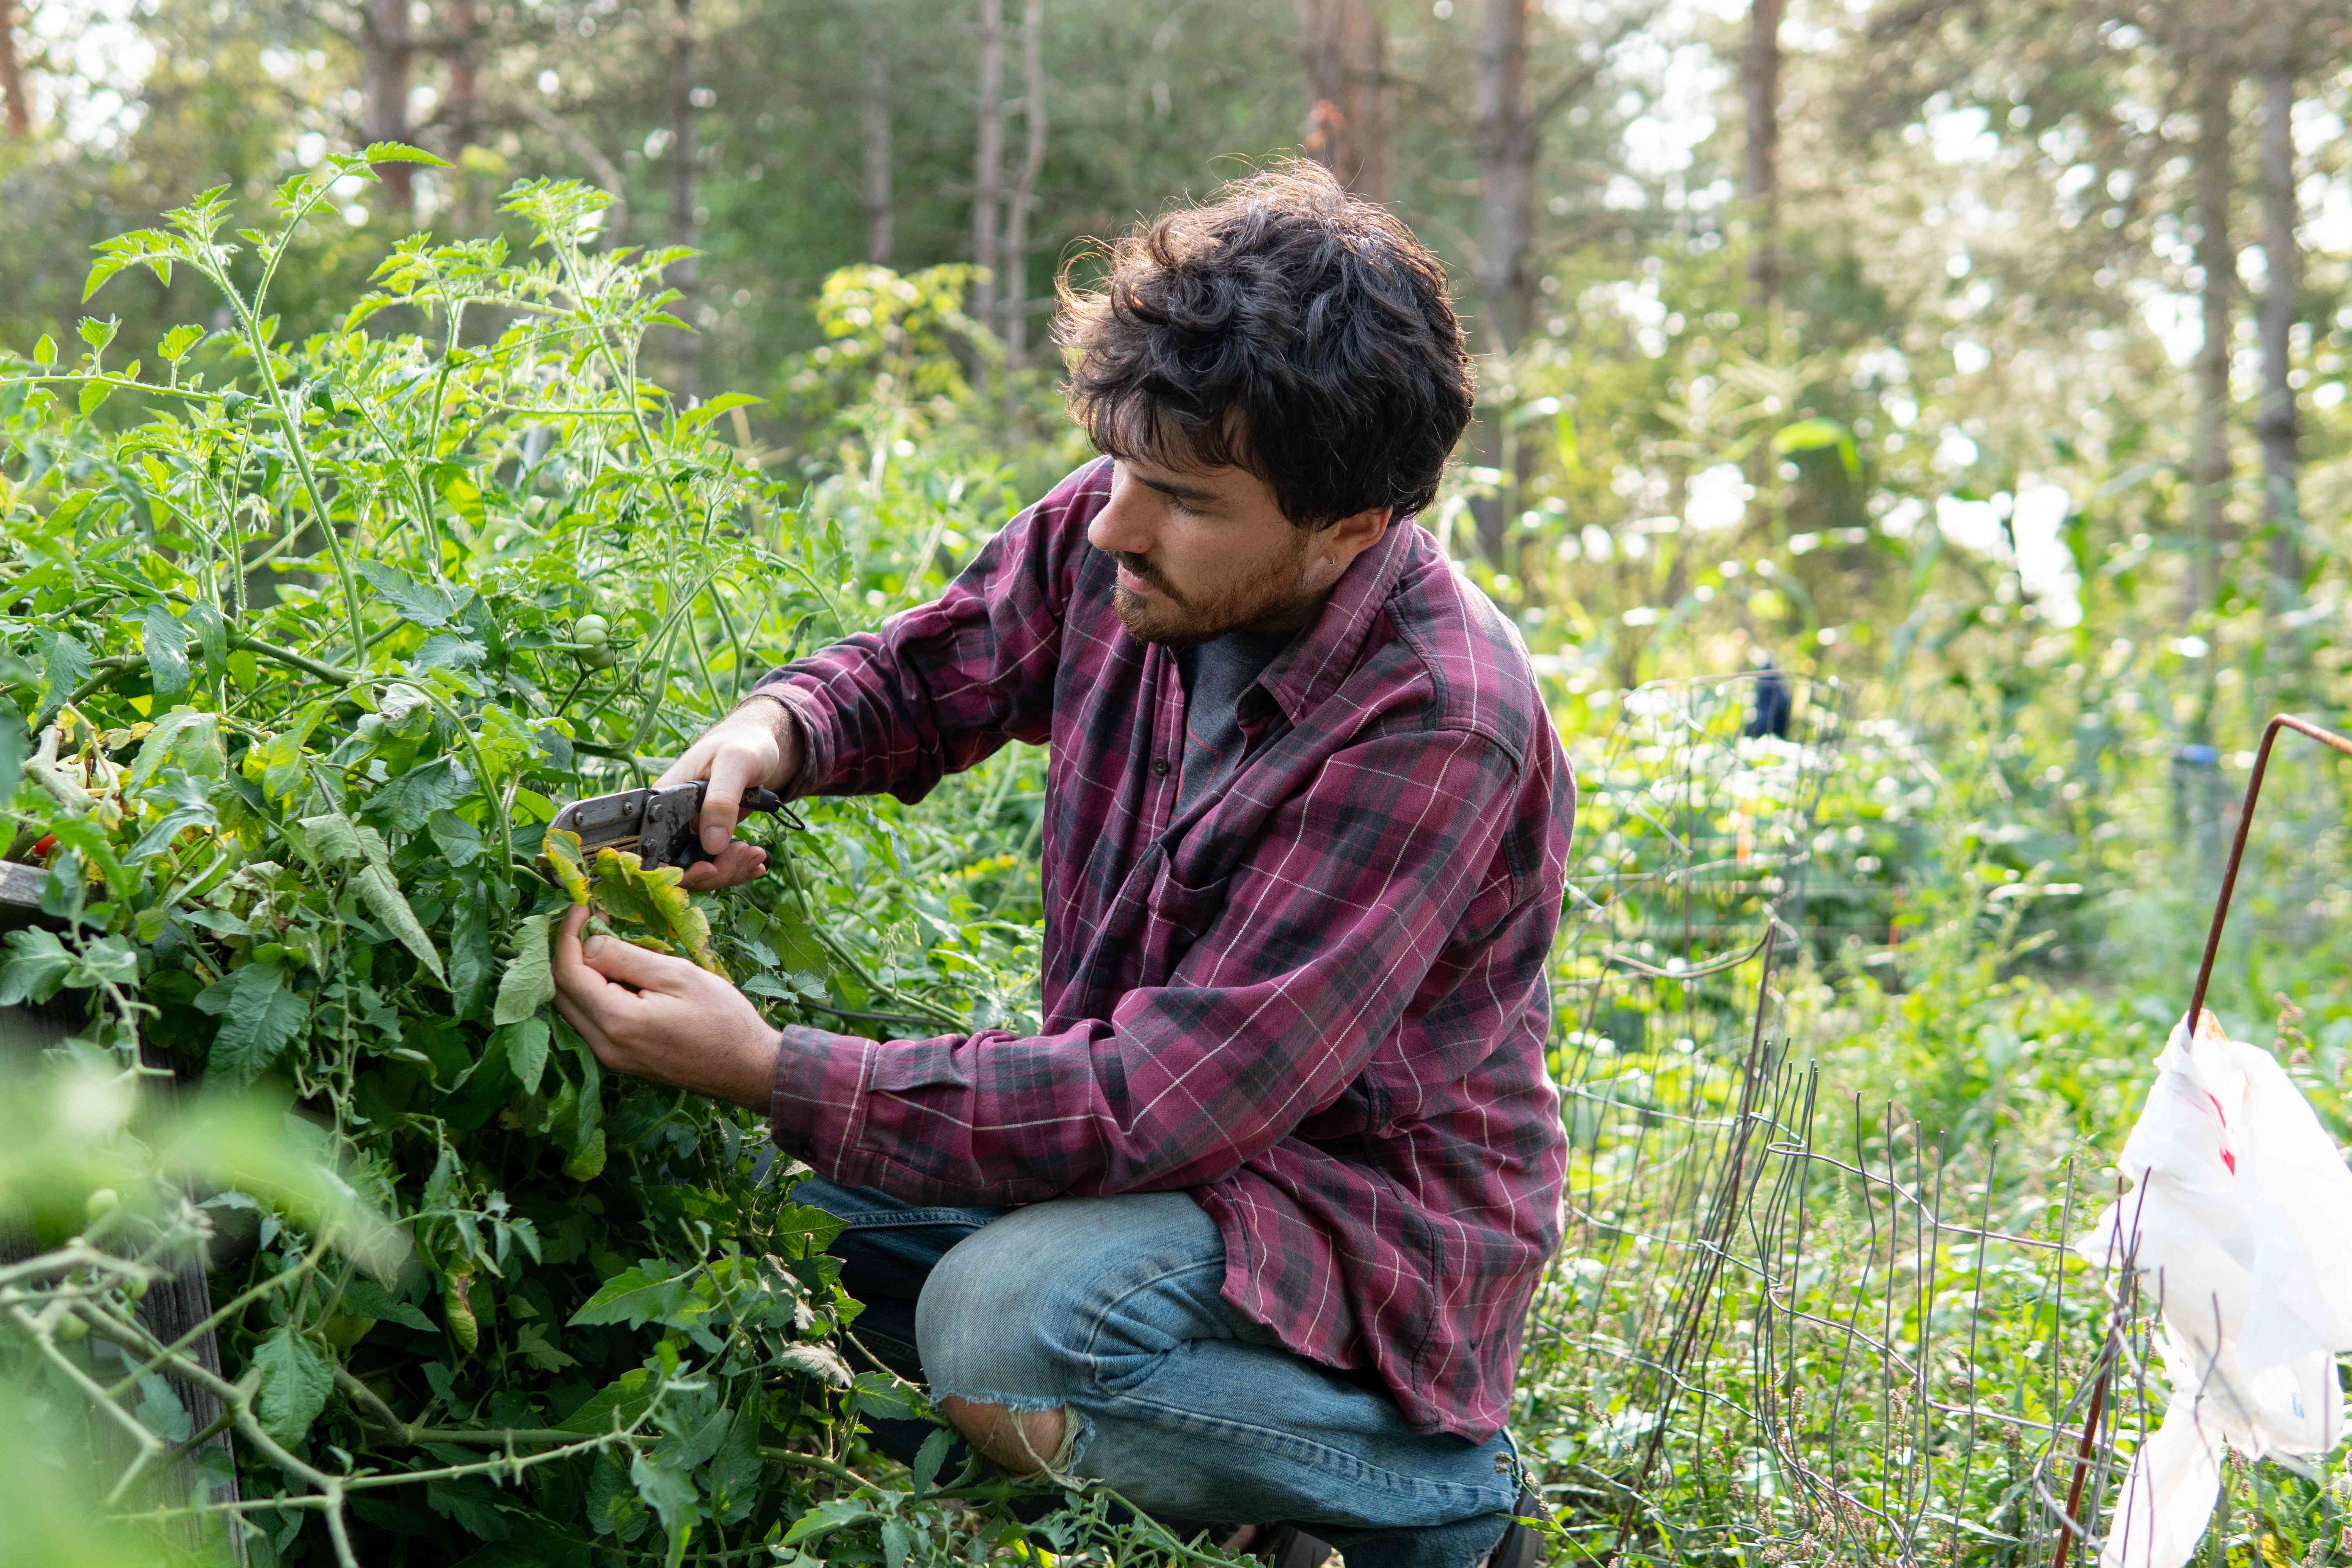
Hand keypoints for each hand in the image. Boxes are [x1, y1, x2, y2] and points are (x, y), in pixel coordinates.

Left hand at [550, 905, 780, 1110]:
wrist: (746, 1067)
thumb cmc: (722, 1018)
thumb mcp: (678, 976)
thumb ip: (627, 958)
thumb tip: (589, 942)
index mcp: (617, 1021)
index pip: (568, 973)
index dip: (568, 935)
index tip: (582, 907)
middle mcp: (604, 1045)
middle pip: (560, 993)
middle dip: (566, 952)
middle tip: (587, 922)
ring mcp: (610, 1056)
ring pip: (571, 1008)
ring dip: (577, 973)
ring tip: (600, 942)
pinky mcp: (620, 1059)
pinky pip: (589, 1022)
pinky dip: (591, 993)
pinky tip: (614, 974)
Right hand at [657, 696, 801, 889]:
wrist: (759, 745)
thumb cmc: (743, 744)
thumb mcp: (735, 763)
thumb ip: (721, 800)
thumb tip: (711, 844)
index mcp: (663, 801)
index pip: (656, 849)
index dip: (678, 869)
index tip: (710, 868)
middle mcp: (670, 820)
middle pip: (679, 867)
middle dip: (715, 870)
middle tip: (747, 855)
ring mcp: (689, 831)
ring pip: (700, 869)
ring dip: (730, 870)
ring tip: (756, 856)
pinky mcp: (709, 836)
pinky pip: (716, 863)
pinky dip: (737, 867)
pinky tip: (756, 862)